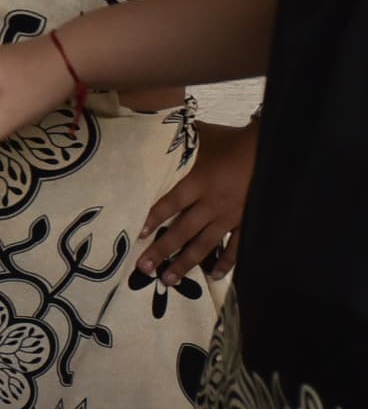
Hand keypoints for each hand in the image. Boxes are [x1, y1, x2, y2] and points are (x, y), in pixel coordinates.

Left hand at [135, 120, 254, 285]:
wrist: (272, 147)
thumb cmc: (232, 140)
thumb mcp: (202, 136)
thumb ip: (179, 139)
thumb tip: (153, 128)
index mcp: (198, 182)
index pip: (169, 204)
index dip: (152, 219)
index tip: (138, 234)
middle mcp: (212, 203)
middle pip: (182, 231)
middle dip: (162, 251)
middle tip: (144, 268)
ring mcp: (231, 216)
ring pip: (204, 245)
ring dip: (185, 263)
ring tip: (168, 280)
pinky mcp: (248, 221)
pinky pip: (236, 247)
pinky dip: (225, 263)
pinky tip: (213, 275)